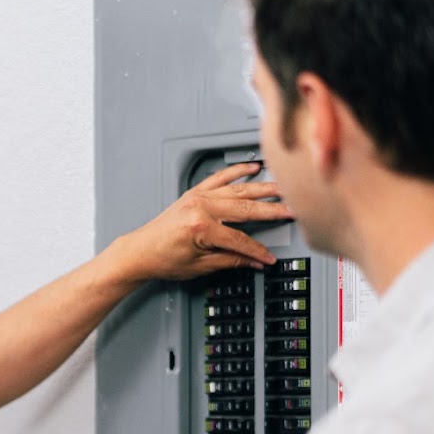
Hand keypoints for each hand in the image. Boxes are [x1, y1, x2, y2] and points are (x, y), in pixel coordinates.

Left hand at [99, 162, 293, 283]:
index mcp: (200, 227)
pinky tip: (254, 167)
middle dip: (273, 210)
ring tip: (284, 187)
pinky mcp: (194, 192)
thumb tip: (253, 261)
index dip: (257, 251)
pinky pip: (220, 177)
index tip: (268, 258)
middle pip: (246, 208)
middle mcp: (200, 207)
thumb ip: (230, 261)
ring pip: (238, 189)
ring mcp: (197, 196)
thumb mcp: (199, 266)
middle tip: (294, 211)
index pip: (240, 240)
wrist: (139, 251)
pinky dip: (237, 170)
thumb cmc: (162, 259)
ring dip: (263, 187)